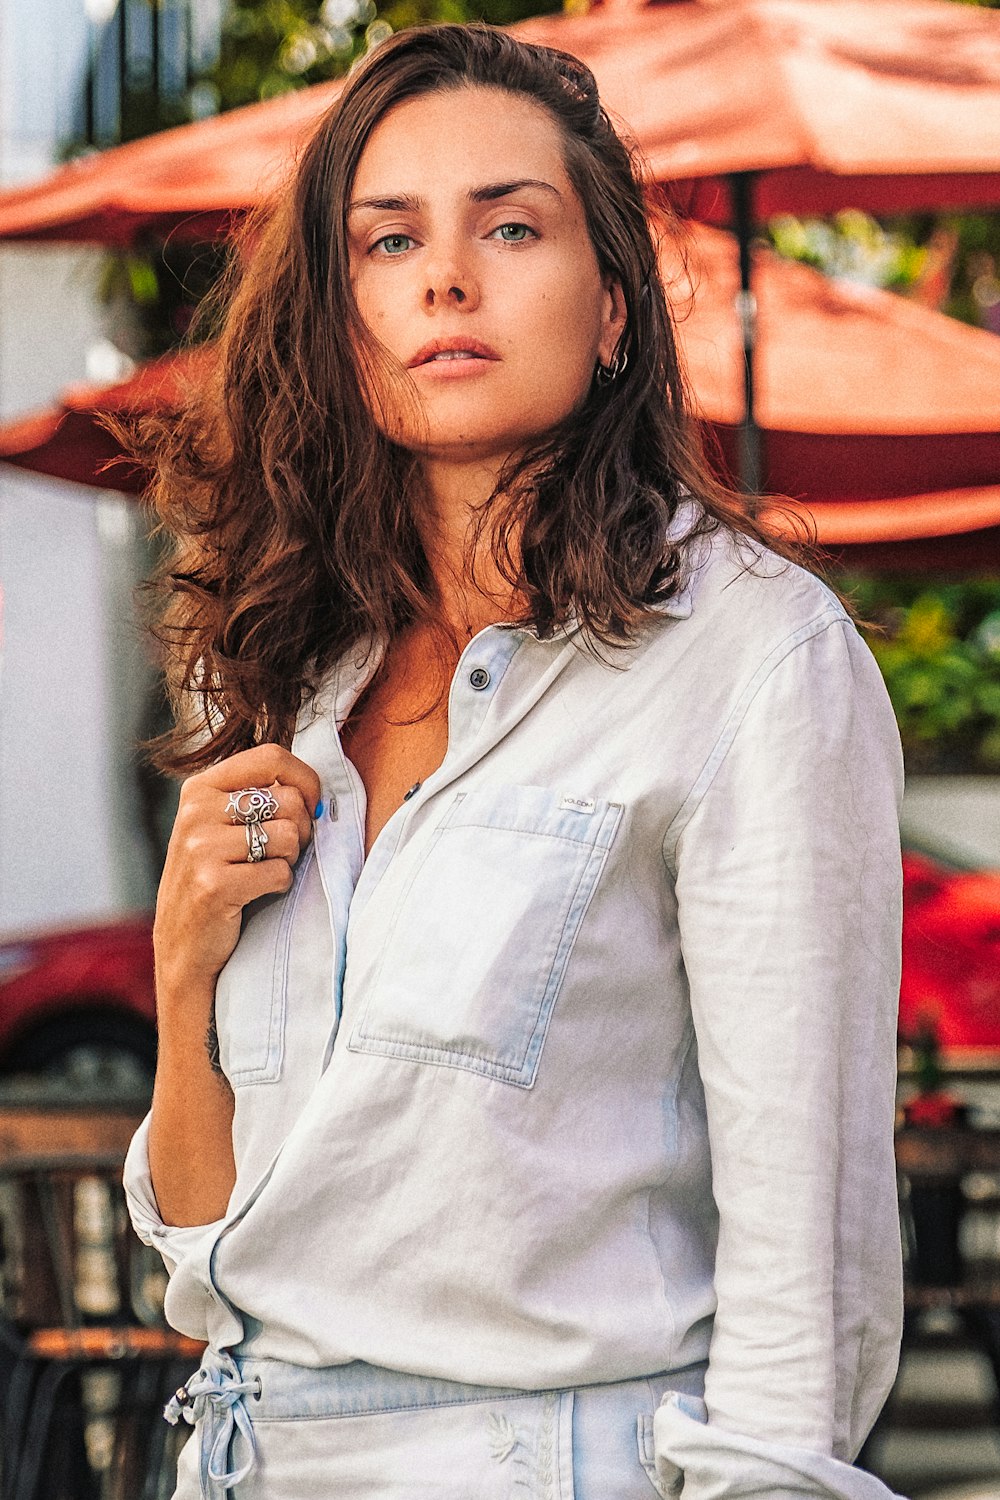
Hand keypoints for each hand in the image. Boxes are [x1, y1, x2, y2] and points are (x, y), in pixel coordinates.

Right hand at [153, 745, 321, 1000]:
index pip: (271, 756)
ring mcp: (200, 848)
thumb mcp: (223, 826)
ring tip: (261, 873)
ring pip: (289, 836)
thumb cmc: (218, 879)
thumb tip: (318, 794)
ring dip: (288, 861)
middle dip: (300, 830)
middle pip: (288, 799)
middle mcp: (196, 811)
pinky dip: (279, 887)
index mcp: (200, 788)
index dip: (306, 779)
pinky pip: (280, 873)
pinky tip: (254, 895)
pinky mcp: (214, 885)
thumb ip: (259, 797)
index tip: (312, 805)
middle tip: (278, 853)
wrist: (183, 946)